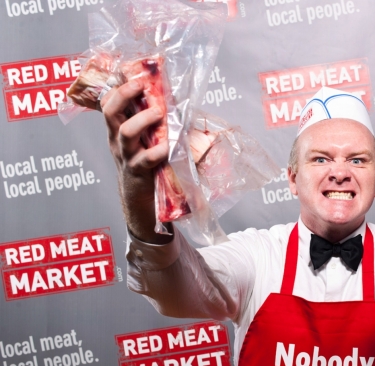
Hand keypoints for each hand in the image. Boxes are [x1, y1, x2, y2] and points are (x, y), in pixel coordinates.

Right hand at [101, 81, 171, 242]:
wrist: (142, 202)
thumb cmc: (149, 167)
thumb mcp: (148, 141)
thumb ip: (158, 123)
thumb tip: (181, 101)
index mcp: (119, 128)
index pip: (109, 100)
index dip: (118, 84)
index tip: (134, 71)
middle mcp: (118, 139)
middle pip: (110, 110)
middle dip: (124, 94)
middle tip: (141, 85)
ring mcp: (126, 155)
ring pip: (125, 131)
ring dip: (142, 119)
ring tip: (158, 113)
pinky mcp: (138, 172)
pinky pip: (145, 159)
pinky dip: (157, 152)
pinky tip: (168, 148)